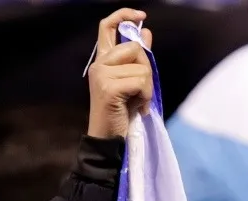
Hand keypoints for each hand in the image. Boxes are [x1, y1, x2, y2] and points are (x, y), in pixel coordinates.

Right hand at [86, 8, 154, 138]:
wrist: (108, 138)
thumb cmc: (121, 111)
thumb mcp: (132, 81)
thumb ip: (137, 58)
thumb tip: (145, 31)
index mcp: (102, 60)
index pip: (107, 26)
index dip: (123, 15)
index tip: (141, 16)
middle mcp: (99, 64)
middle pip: (134, 48)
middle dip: (147, 69)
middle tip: (142, 91)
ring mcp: (102, 74)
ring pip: (142, 67)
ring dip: (148, 87)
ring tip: (138, 101)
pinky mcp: (109, 88)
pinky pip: (141, 81)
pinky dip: (146, 95)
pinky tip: (138, 107)